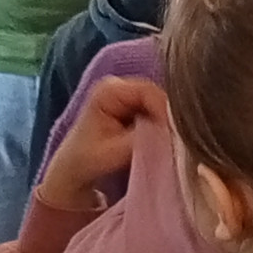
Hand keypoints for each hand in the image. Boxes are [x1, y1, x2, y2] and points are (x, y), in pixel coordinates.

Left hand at [40, 78, 168, 211]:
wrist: (75, 167)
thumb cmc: (87, 159)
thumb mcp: (113, 152)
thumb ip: (142, 140)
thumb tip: (169, 133)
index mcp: (109, 89)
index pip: (148, 91)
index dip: (165, 111)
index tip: (175, 134)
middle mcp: (119, 85)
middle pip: (157, 95)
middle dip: (168, 117)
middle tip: (177, 140)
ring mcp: (127, 94)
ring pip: (159, 104)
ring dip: (167, 123)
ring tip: (172, 142)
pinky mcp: (134, 106)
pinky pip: (157, 112)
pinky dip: (162, 126)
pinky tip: (165, 140)